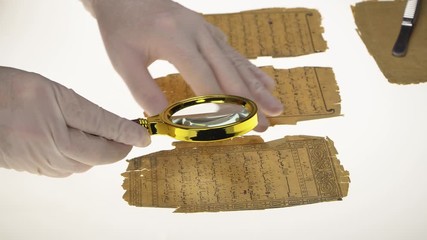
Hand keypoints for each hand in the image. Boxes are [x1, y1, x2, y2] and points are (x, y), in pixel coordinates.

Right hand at [0, 67, 149, 176]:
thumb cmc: (5, 91)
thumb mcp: (46, 88)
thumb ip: (76, 106)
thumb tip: (105, 125)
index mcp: (56, 109)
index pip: (104, 125)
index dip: (128, 132)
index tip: (145, 136)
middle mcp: (52, 138)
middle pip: (99, 152)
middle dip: (119, 147)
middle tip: (130, 140)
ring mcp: (43, 157)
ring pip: (85, 164)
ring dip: (101, 155)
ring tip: (105, 141)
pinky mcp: (35, 168)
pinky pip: (68, 170)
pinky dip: (81, 161)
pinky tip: (81, 149)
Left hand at [83, 0, 282, 130]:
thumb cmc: (121, 28)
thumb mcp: (123, 60)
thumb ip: (141, 89)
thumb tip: (162, 117)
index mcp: (174, 39)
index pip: (204, 79)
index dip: (220, 106)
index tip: (235, 128)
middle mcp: (197, 32)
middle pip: (229, 72)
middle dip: (248, 103)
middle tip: (265, 126)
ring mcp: (206, 30)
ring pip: (237, 63)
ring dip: (257, 88)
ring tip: (276, 108)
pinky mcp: (208, 30)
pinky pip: (234, 53)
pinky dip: (251, 70)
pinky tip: (266, 82)